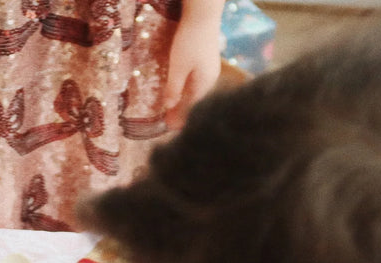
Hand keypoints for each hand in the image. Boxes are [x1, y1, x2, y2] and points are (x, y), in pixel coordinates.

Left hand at [163, 13, 222, 128]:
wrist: (204, 14)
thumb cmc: (191, 41)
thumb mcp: (178, 66)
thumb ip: (174, 88)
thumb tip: (169, 108)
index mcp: (205, 83)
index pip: (192, 107)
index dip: (181, 118)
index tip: (170, 129)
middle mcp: (210, 79)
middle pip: (196, 101)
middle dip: (183, 112)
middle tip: (170, 124)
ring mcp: (210, 69)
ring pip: (196, 91)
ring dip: (185, 102)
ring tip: (174, 111)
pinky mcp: (206, 60)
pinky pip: (197, 82)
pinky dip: (188, 90)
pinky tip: (182, 91)